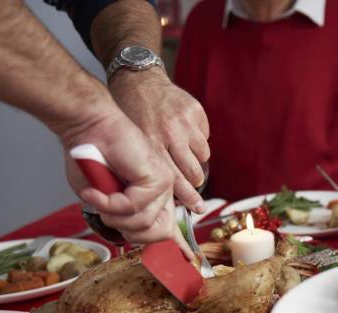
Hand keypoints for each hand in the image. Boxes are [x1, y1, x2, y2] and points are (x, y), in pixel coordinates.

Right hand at [59, 104, 190, 254]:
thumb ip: (121, 218)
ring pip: (143, 223)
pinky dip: (109, 203)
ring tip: (98, 195)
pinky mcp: (157, 178)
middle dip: (127, 231)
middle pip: (157, 235)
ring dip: (112, 215)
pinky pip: (133, 207)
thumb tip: (133, 237)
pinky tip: (97, 191)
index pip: (171, 230)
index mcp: (154, 199)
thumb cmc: (90, 160)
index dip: (179, 248)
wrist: (87, 128)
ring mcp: (162, 185)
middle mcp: (163, 193)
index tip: (190, 263)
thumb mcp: (103, 199)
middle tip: (106, 211)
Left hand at [109, 69, 209, 211]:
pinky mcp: (195, 111)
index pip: (176, 178)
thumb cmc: (132, 115)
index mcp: (152, 143)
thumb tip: (168, 193)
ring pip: (203, 156)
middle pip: (194, 171)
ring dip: (197, 160)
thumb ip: (150, 165)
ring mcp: (185, 121)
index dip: (188, 196)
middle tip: (194, 184)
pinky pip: (205, 137)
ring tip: (185, 155)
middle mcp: (170, 133)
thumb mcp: (134, 142)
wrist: (138, 79)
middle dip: (195, 181)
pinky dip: (198, 140)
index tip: (198, 208)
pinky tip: (185, 135)